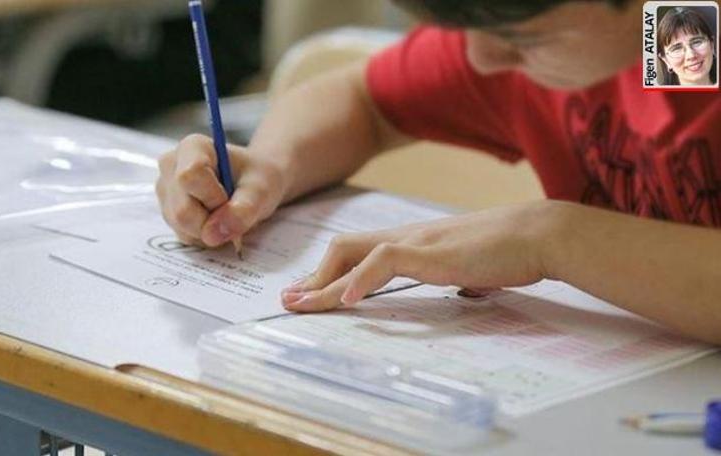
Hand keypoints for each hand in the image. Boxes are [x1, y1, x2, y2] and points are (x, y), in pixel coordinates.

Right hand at [156, 134, 285, 246]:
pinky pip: (183, 235)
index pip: (189, 176)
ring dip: (210, 230)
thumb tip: (214, 234)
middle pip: (182, 210)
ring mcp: (166, 191)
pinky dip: (205, 236)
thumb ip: (242, 210)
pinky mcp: (168, 211)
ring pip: (181, 226)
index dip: (213, 198)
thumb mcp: (261, 190)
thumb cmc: (258, 178)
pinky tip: (216, 220)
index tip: (230, 198)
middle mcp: (171, 166)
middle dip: (213, 221)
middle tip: (233, 210)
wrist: (254, 184)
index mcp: (192, 147)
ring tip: (226, 213)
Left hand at [281, 201, 565, 311]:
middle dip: (314, 278)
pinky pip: (384, 261)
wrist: (539, 235)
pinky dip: (361, 280)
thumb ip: (460, 276)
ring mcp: (416, 242)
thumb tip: (465, 290)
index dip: (331, 274)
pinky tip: (347, 300)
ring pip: (353, 254)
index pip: (359, 252)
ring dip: (324, 284)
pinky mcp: (430, 252)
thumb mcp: (472, 269)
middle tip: (291, 301)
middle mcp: (406, 237)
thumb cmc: (509, 253)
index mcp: (413, 242)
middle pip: (344, 248)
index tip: (311, 294)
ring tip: (302, 305)